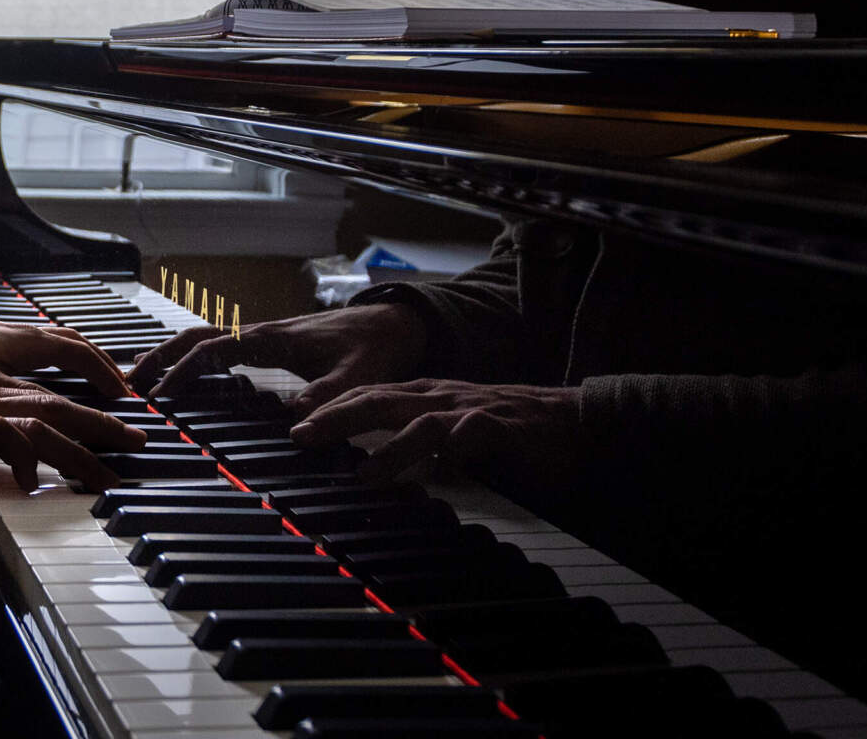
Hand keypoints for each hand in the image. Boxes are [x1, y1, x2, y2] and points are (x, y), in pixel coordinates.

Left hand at [0, 305, 127, 397]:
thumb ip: (22, 403)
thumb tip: (60, 422)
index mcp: (27, 343)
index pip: (83, 358)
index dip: (108, 380)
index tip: (127, 401)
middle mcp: (23, 334)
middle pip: (77, 345)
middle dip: (104, 367)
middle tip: (123, 391)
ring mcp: (7, 335)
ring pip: (59, 343)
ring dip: (83, 360)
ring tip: (97, 382)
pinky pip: (40, 347)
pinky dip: (59, 360)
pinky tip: (49, 376)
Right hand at [0, 383, 148, 501]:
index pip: (35, 402)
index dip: (75, 416)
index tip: (106, 432)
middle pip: (51, 404)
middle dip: (98, 424)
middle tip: (136, 441)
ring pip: (41, 418)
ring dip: (82, 446)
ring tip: (110, 472)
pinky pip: (6, 436)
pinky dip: (29, 456)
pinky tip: (38, 481)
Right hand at [128, 302, 428, 413]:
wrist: (393, 324)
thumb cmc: (374, 349)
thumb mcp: (357, 379)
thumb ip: (328, 399)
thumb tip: (294, 426)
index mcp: (271, 339)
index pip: (212, 351)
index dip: (183, 372)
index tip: (160, 397)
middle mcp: (259, 333)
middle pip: (195, 338)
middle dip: (159, 357)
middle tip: (128, 381)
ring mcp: (261, 336)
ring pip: (203, 338)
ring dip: (171, 354)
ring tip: (142, 375)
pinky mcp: (268, 344)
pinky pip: (218, 346)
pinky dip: (192, 356)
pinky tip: (184, 372)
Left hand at [290, 379, 584, 485]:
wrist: (571, 420)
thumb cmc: (506, 427)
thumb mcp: (449, 426)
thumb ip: (412, 437)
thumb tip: (366, 463)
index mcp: (425, 394)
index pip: (367, 394)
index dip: (329, 408)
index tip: (295, 425)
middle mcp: (440, 396)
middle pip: (379, 400)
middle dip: (337, 417)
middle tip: (302, 436)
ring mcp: (470, 410)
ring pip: (420, 423)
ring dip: (388, 449)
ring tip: (362, 472)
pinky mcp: (502, 428)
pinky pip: (474, 437)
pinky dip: (454, 453)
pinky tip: (440, 470)